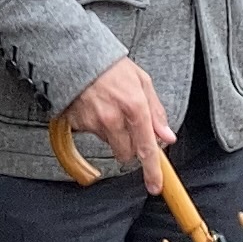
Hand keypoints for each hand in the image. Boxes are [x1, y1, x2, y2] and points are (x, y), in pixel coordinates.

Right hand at [58, 57, 172, 190]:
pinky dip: (97, 126)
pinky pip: (93, 134)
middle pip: (127, 153)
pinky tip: (96, 107)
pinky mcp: (78, 123)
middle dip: (132, 146)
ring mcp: (93, 122)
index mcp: (134, 106)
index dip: (152, 170)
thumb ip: (156, 112)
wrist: (76, 56)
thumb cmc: (111, 66)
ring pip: (111, 144)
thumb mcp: (142, 82)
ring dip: (114, 134)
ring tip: (110, 109)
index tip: (155, 185)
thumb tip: (166, 136)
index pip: (147, 147)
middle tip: (129, 125)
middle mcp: (113, 118)